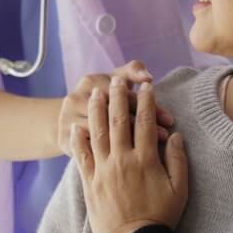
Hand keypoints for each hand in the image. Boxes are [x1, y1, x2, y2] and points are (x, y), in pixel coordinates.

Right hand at [56, 60, 173, 156]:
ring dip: (130, 141)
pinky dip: (109, 155)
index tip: (169, 119)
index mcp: (91, 81)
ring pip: (104, 133)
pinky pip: (89, 150)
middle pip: (114, 113)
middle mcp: (77, 98)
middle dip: (142, 125)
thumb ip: (132, 71)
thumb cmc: (102, 95)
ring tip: (152, 149)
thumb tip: (148, 76)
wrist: (70, 115)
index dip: (147, 106)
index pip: (124, 94)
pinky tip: (128, 161)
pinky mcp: (63, 139)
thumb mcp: (113, 78)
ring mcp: (68, 119)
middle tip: (165, 136)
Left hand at [73, 77, 188, 232]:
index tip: (146, 87)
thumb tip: (177, 136)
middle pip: (119, 121)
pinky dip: (79, 140)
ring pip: (98, 133)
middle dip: (118, 97)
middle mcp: (122, 161)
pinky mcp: (90, 183)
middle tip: (116, 80)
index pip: (145, 123)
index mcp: (146, 160)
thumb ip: (178, 160)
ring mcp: (103, 171)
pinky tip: (78, 126)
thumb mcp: (179, 190)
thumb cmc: (160, 218)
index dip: (146, 102)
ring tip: (95, 93)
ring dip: (96, 111)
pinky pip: (82, 157)